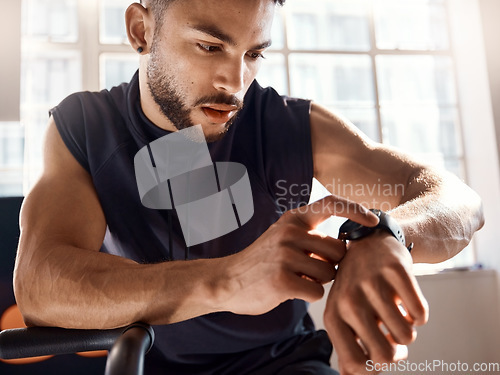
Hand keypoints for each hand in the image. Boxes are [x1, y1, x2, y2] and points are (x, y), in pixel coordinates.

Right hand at [217, 195, 379, 315]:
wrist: (226, 280)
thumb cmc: (263, 262)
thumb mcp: (283, 237)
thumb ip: (311, 236)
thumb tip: (349, 244)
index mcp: (293, 218)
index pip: (330, 203)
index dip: (355, 209)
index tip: (373, 220)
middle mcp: (290, 232)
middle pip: (338, 250)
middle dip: (330, 264)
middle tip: (307, 269)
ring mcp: (285, 255)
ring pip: (329, 273)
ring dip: (318, 282)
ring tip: (294, 278)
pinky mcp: (282, 280)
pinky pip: (316, 292)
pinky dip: (307, 295)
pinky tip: (288, 290)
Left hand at [324, 231, 428, 374]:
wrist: (370, 243)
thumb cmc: (357, 287)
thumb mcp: (344, 314)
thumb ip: (347, 346)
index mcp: (333, 316)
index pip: (355, 365)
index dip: (374, 368)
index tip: (380, 354)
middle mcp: (349, 300)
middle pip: (385, 357)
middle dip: (397, 354)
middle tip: (394, 338)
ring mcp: (372, 284)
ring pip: (406, 336)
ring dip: (408, 330)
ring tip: (397, 314)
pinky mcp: (396, 270)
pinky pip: (420, 314)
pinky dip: (418, 314)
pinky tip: (405, 301)